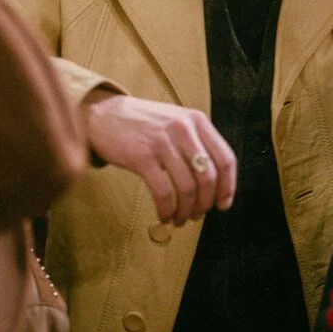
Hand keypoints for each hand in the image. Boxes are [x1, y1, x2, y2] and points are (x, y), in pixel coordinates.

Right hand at [84, 92, 237, 225]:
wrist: (104, 113)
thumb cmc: (144, 124)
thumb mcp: (177, 122)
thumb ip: (197, 143)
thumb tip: (215, 185)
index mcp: (197, 120)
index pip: (225, 158)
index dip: (228, 186)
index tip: (223, 204)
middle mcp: (183, 128)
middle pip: (208, 177)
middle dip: (206, 203)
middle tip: (198, 214)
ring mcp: (163, 142)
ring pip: (187, 188)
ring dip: (186, 210)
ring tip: (180, 218)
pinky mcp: (142, 156)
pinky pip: (163, 192)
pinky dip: (167, 210)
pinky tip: (164, 215)